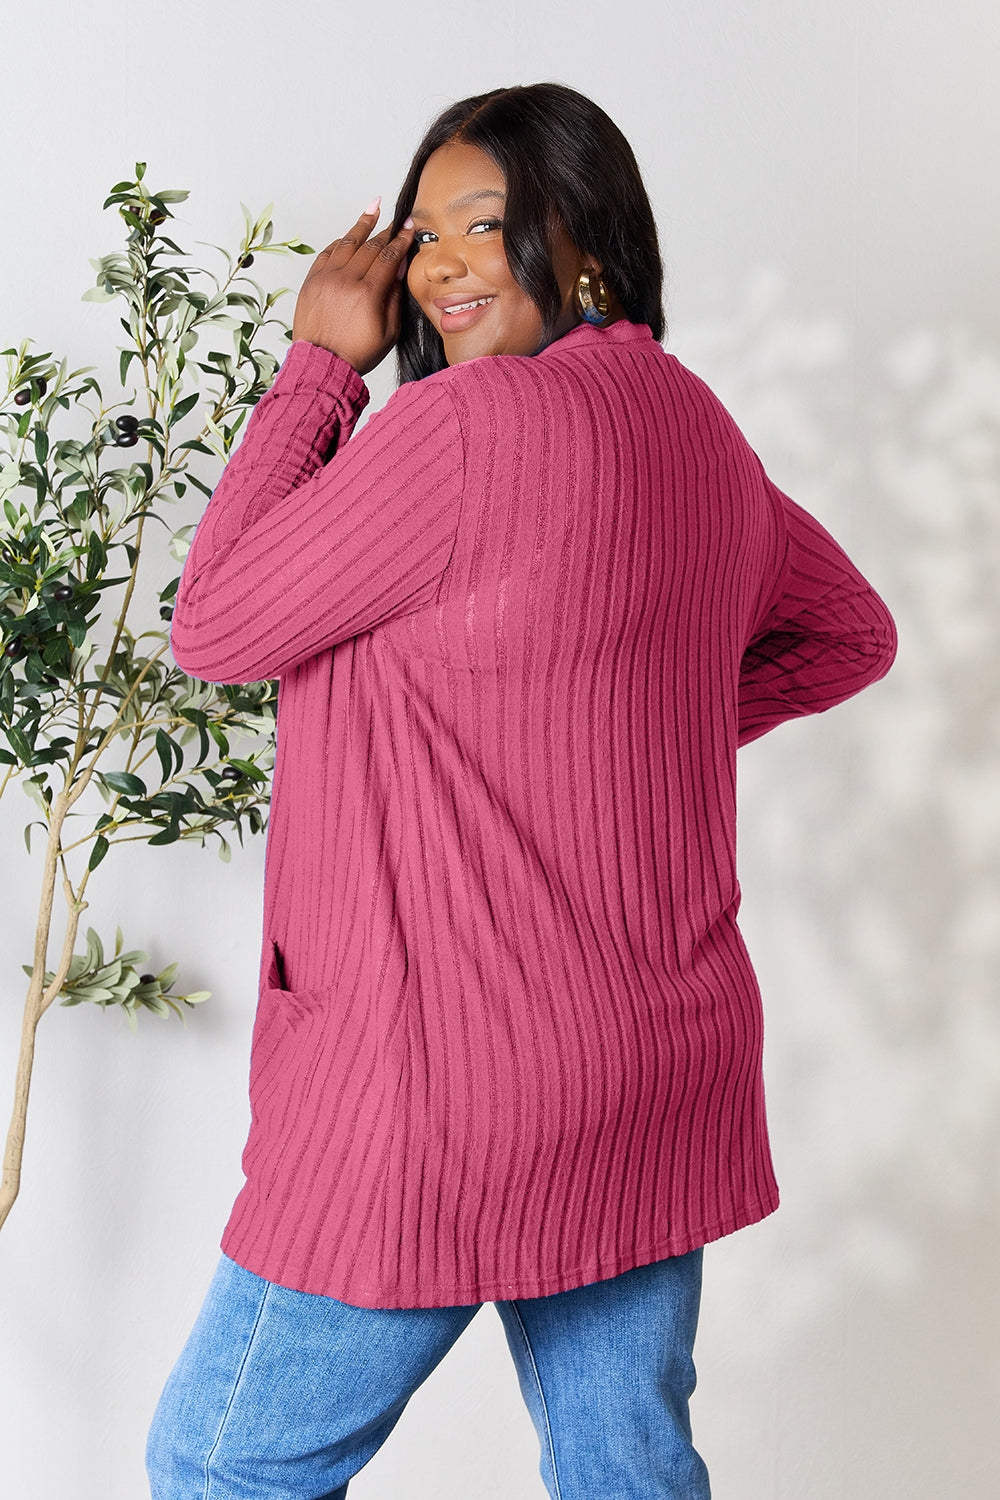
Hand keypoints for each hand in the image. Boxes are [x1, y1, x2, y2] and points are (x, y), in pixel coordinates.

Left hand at [291, 202, 415, 376]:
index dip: (401, 239)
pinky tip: (349, 235)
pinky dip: (340, 242)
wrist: (322, 365)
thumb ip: (395, 297)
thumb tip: (397, 268)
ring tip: (373, 209)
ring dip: (362, 225)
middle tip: (397, 219)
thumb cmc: (357, 354)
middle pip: (369, 246)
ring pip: (346, 243)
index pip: (388, 256)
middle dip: (386, 230)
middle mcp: (345, 280)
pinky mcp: (311, 282)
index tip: (409, 227)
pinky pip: (327, 253)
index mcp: (367, 293)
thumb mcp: (389, 332)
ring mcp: (325, 279)